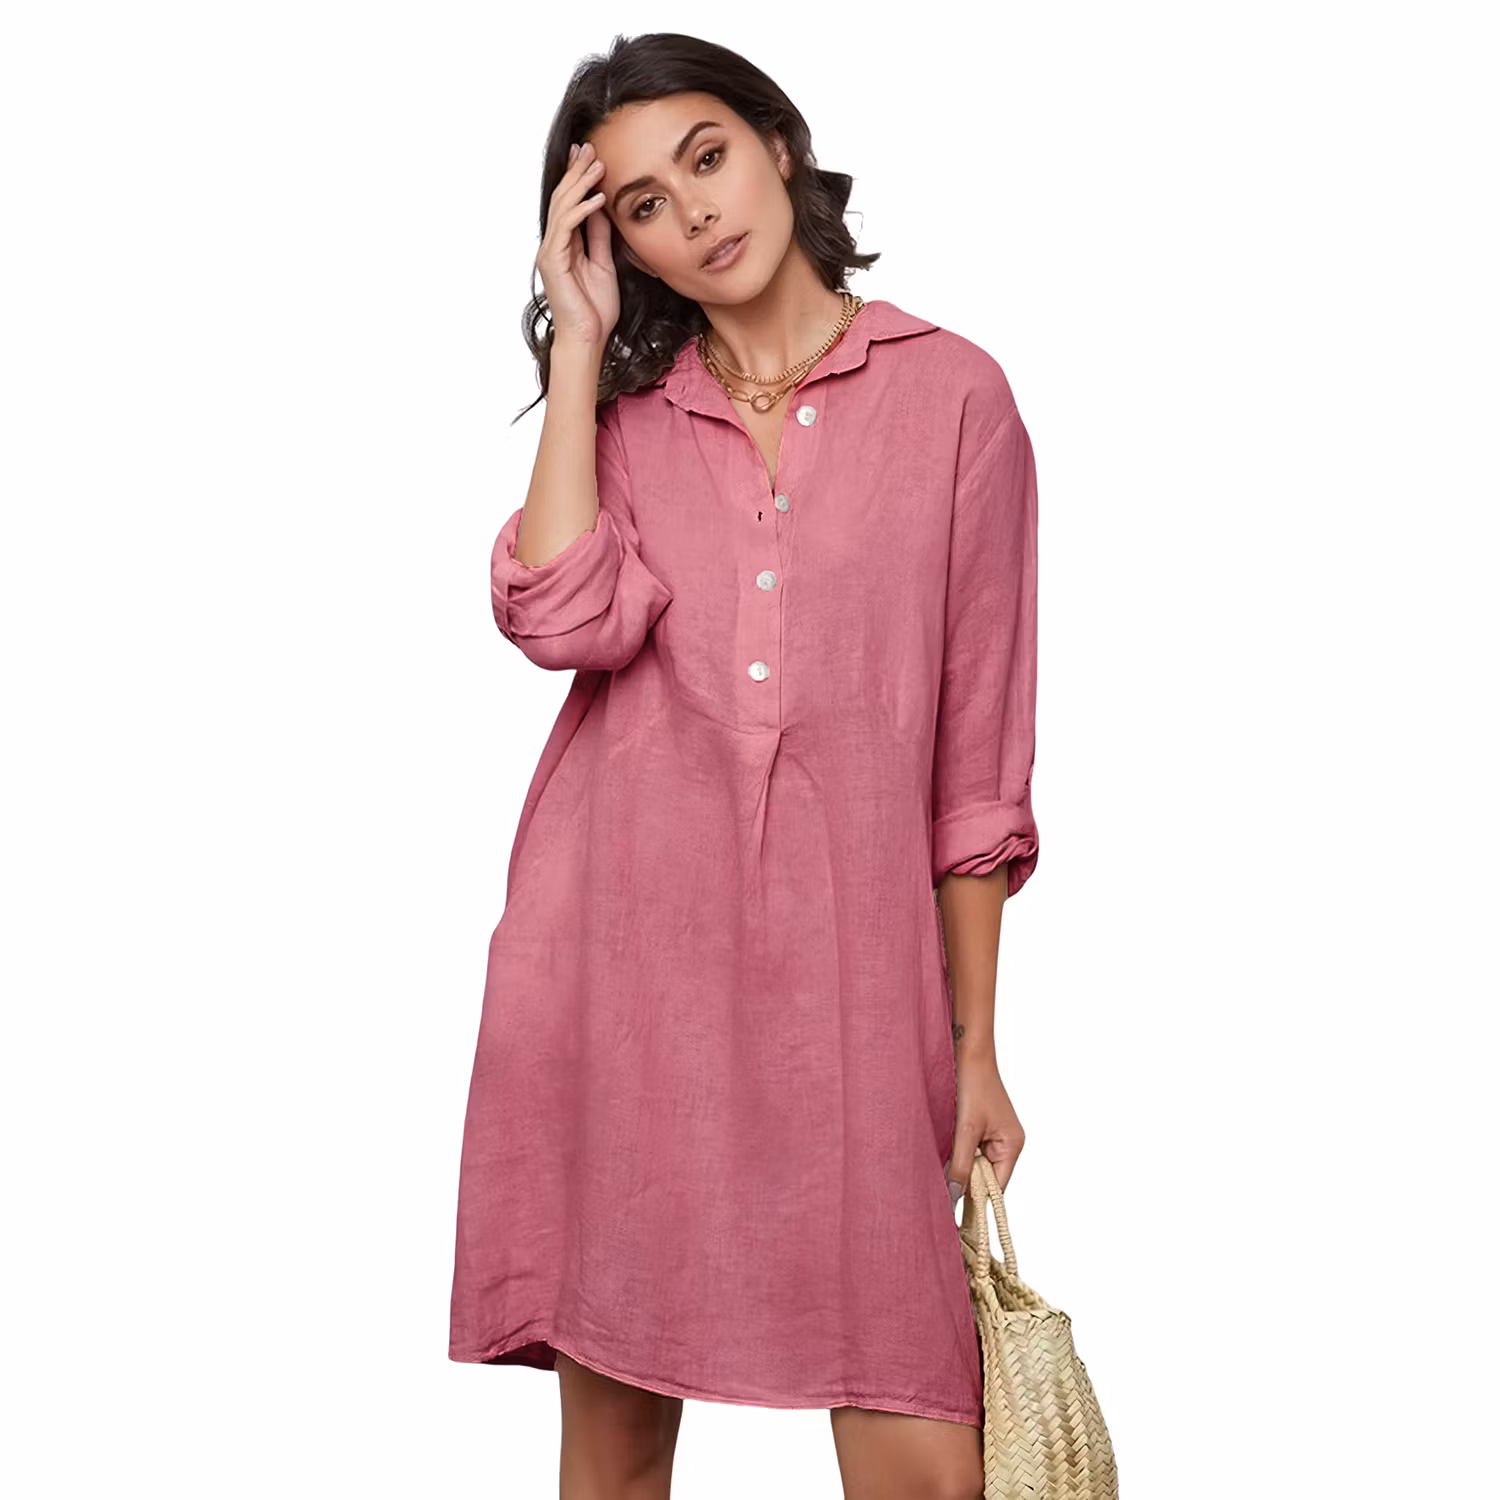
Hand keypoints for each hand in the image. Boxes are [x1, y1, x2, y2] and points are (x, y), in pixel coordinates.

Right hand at [536, 140, 618, 349]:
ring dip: (580, 184)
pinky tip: (597, 198)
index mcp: (565, 245)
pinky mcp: (553, 261)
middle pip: (562, 199)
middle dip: (576, 172)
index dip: (577, 179)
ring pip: (562, 207)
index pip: (569, 204)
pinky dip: (582, 210)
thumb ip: (600, 237)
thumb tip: (604, 209)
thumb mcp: (604, 264)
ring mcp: (551, 252)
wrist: (588, 339)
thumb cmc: (595, 310)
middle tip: (590, 148)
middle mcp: (554, 245)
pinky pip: (567, 228)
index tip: (591, 157)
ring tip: (596, 165)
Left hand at [944, 1055, 1024, 1205]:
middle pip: (984, 1178)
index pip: (996, 1187)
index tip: (956, 1219)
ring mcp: (992, 1136)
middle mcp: (1006, 1144)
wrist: (967, 1051)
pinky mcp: (979, 1128)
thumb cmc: (973, 1084)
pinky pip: (968, 1151)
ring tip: (938, 1173)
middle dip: (964, 1183)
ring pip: (973, 1165)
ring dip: (957, 1168)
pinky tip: (941, 1154)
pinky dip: (955, 1155)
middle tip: (940, 1197)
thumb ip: (959, 1165)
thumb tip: (953, 1198)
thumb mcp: (965, 1129)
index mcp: (1011, 1146)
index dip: (977, 1202)